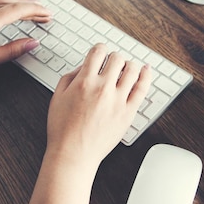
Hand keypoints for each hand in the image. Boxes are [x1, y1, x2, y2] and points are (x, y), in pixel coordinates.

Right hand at [25, 44, 151, 203]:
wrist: (73, 154)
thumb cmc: (63, 129)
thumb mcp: (57, 96)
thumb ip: (70, 76)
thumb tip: (84, 66)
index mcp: (84, 81)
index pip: (98, 51)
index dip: (100, 49)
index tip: (101, 53)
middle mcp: (103, 88)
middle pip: (117, 58)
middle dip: (114, 57)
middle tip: (112, 63)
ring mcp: (118, 100)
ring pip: (133, 69)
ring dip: (129, 65)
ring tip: (126, 68)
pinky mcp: (128, 112)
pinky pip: (142, 88)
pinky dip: (146, 76)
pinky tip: (146, 71)